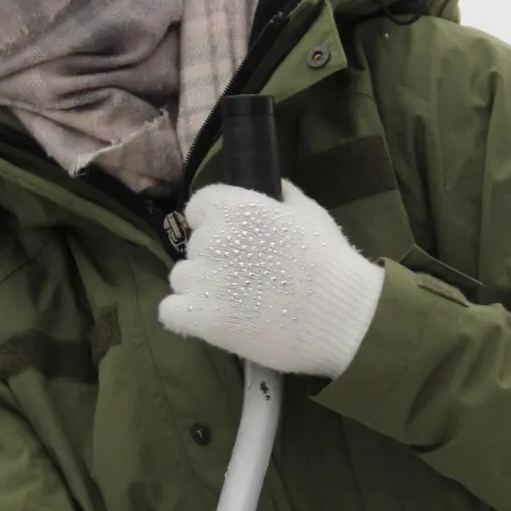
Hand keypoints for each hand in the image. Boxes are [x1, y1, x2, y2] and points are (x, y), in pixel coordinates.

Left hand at [157, 180, 384, 376]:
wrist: (340, 316)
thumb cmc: (329, 262)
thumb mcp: (309, 213)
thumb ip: (282, 196)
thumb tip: (271, 188)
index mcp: (235, 207)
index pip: (198, 207)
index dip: (214, 224)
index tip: (234, 242)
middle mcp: (212, 238)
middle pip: (194, 246)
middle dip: (213, 260)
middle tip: (245, 279)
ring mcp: (203, 279)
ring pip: (181, 279)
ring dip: (199, 289)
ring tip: (234, 304)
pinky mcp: (200, 317)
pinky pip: (170, 312)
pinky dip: (185, 317)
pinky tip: (211, 322)